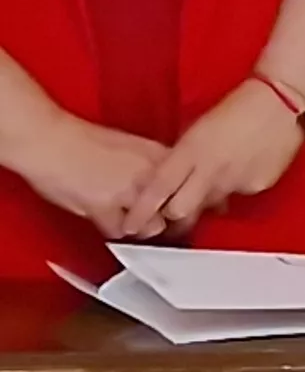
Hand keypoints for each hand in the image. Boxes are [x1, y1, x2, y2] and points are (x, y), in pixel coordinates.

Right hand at [4, 112, 173, 238]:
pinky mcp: (104, 206)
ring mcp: (129, 190)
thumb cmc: (81, 140)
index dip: (183, 199)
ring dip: (141, 227)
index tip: (178, 207)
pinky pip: (119, 232)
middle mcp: (149, 172)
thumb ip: (149, 165)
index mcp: (158, 154)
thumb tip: (162, 183)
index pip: (189, 184)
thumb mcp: (129, 146)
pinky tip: (106, 220)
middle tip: (155, 220)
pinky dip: (113, 229)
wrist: (49, 140)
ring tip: (129, 220)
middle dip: (167, 218)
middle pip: (176, 209)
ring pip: (153, 226)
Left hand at [120, 80, 304, 236]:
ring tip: (216, 177)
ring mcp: (235, 180)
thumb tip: (171, 179)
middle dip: (173, 215)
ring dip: (205, 199)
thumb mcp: (197, 129)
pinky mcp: (257, 186)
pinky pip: (237, 195)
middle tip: (171, 214)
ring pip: (209, 205)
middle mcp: (210, 170)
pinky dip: (234, 187)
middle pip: (179, 210)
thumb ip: (182, 158)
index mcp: (190, 150)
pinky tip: (243, 168)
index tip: (129, 227)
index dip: (141, 211)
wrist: (281, 102)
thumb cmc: (238, 108)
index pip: (158, 189)